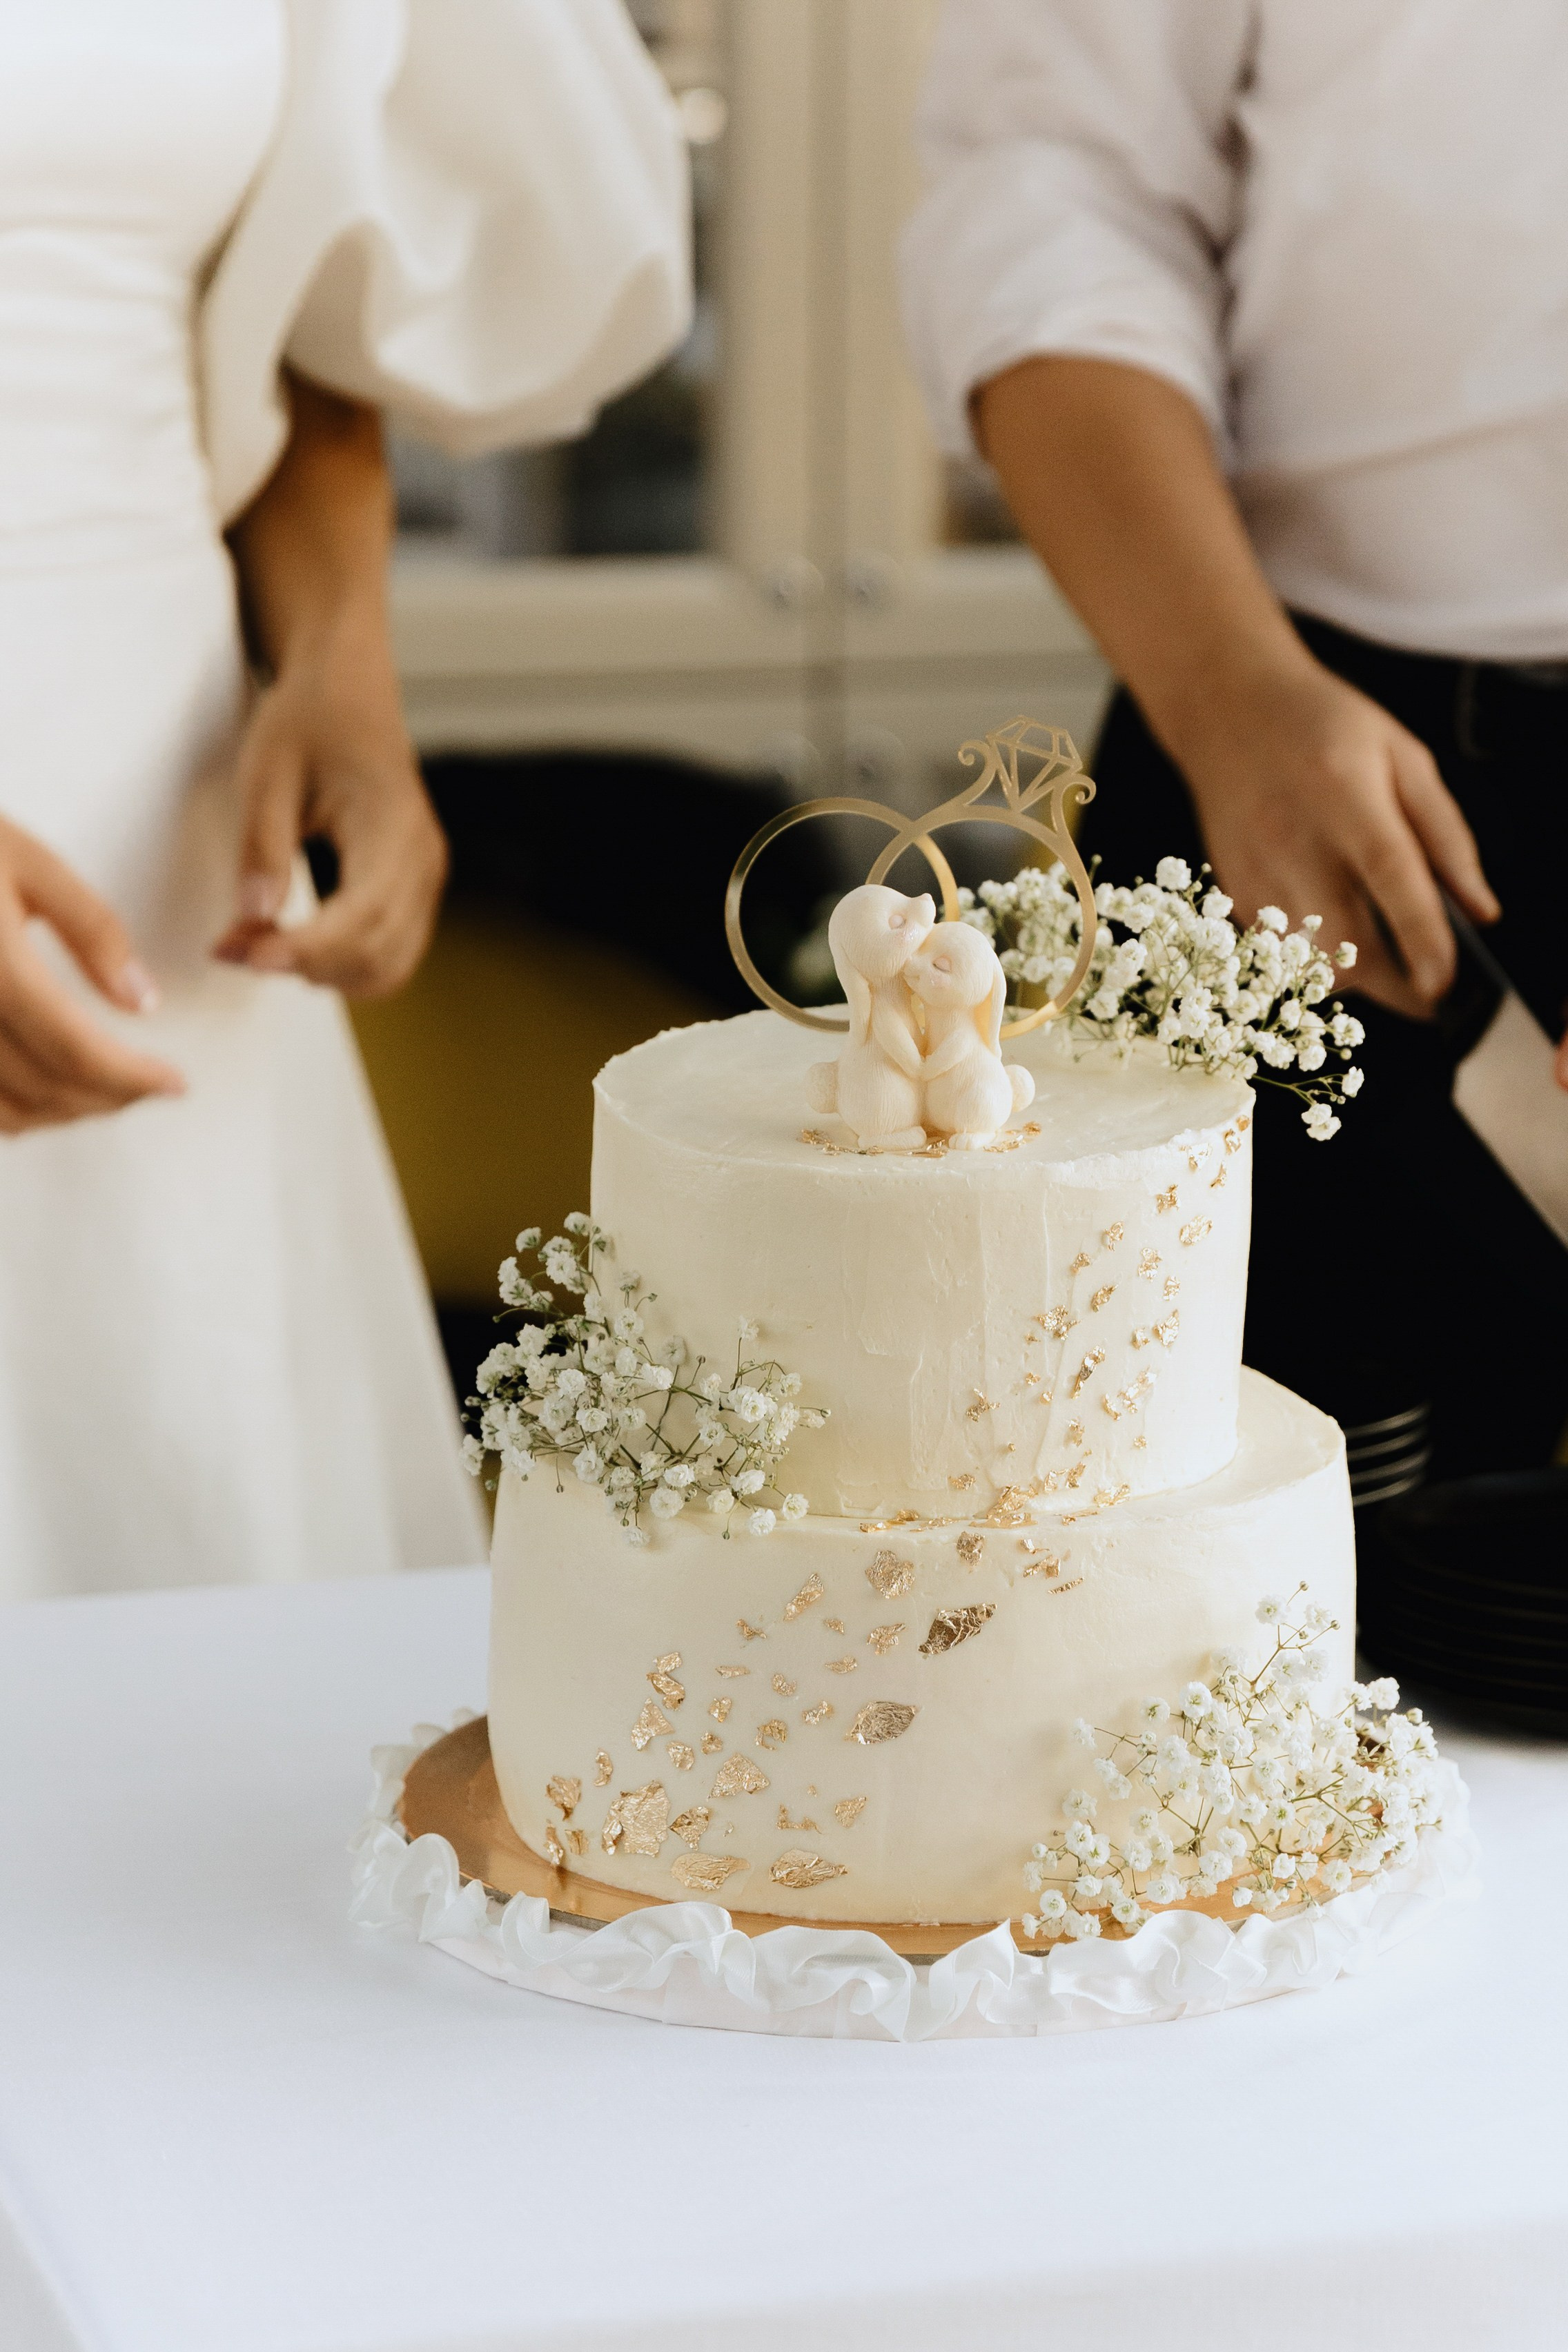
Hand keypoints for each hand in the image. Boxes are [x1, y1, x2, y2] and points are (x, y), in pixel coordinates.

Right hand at [0, 817, 183, 1132]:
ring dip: (64, 1114)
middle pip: (45, 1088)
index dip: (133, 1078)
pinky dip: (14, 1114)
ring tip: (106, 1091)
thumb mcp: (28, 862)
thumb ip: (92, 928)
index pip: (75, 1049)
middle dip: (110, 1098)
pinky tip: (44, 1093)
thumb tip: (141, 1002)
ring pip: (6, 1114)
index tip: (175, 1083)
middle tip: (149, 1085)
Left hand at [211, 625, 446, 998]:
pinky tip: (293, 944)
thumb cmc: (308, 720)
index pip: (360, 915)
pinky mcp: (415, 890)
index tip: (240, 953)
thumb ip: (263, 847)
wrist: (348, 691)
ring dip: (323, 974)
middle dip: (303, 965)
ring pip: (387, 968)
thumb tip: (254, 918)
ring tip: (257, 944)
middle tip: (229, 948)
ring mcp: (425, 879)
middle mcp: (422, 861)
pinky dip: (343, 966)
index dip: (302, 947)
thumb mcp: (267, 773)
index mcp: (392, 826)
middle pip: (377, 955)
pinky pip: (390, 955)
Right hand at [1167, 660, 1499, 1018]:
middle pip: (1345, 942)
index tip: (1447, 983)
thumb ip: (1446, 834)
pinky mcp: (1235, 890)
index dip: (1423, 940)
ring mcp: (1256, 869)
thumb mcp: (1404, 756)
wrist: (1227, 710)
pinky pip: (1282, 949)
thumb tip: (1479, 909)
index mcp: (1345, 795)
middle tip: (1429, 991)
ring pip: (1310, 960)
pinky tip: (1333, 926)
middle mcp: (1294, 839)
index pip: (1391, 879)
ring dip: (1357, 974)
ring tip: (1384, 958)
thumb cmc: (1322, 727)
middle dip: (1395, 987)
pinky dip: (1316, 955)